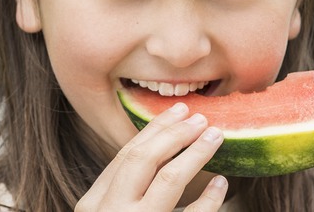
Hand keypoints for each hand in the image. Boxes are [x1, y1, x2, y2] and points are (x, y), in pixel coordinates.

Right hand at [75, 103, 227, 211]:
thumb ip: (124, 190)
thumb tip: (164, 148)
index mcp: (93, 203)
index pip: (126, 155)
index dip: (155, 130)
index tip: (180, 111)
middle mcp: (110, 211)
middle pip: (143, 159)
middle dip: (174, 134)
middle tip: (200, 119)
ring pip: (168, 180)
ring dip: (196, 153)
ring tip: (215, 137)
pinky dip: (209, 199)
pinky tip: (220, 183)